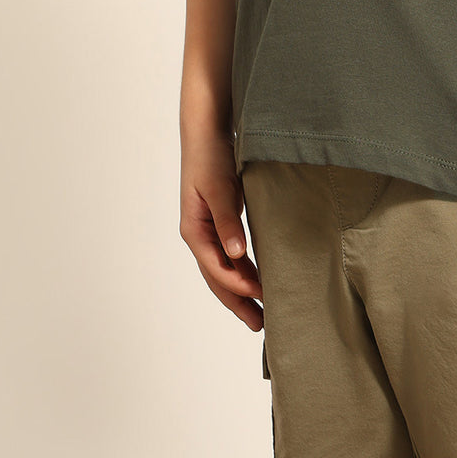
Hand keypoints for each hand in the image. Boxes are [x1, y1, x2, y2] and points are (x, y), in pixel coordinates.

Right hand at [180, 135, 263, 331]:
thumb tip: (236, 254)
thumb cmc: (210, 156)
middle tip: (261, 325)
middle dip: (238, 302)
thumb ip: (227, 221)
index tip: (262, 297)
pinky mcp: (220, 223)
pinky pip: (230, 256)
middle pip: (217, 278)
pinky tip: (258, 279)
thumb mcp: (220, 187)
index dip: (238, 286)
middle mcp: (199, 236)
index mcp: (194, 230)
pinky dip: (243, 271)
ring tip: (262, 311)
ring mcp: (208, 231)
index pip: (216, 269)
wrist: (207, 132)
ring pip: (223, 271)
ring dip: (241, 291)